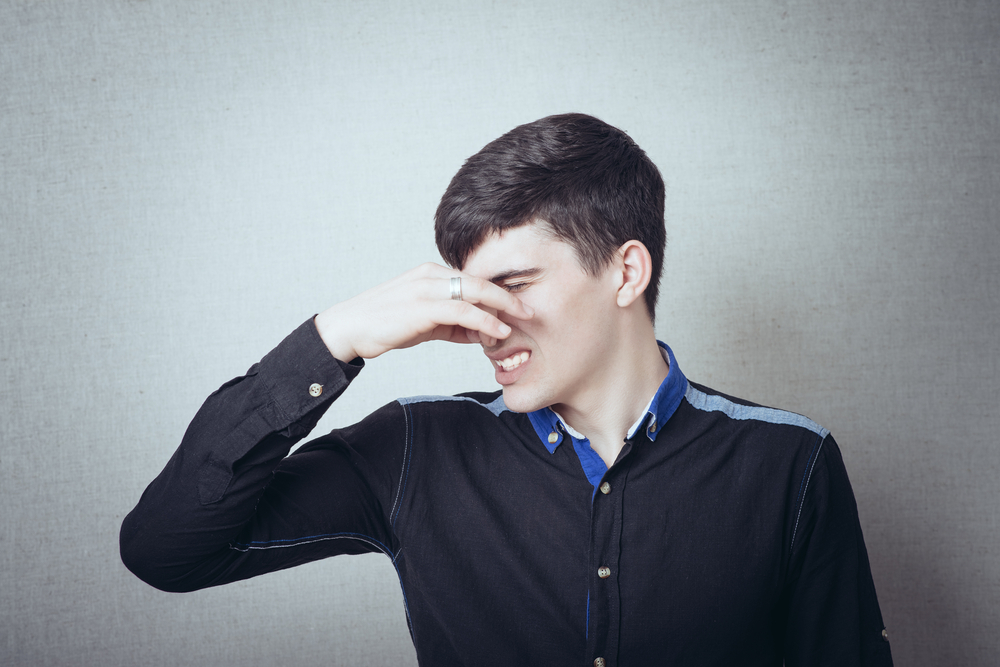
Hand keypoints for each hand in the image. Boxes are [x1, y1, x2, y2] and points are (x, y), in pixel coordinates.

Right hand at [314, 262, 533, 361]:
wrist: (349, 329)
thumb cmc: (385, 325)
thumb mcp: (425, 323)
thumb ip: (453, 325)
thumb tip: (481, 333)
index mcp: (432, 274)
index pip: (474, 280)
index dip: (499, 293)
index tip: (520, 306)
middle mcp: (432, 275)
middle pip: (481, 280)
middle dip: (510, 294)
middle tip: (532, 308)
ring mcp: (426, 288)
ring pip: (476, 291)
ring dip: (503, 305)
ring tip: (524, 319)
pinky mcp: (422, 306)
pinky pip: (463, 310)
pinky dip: (485, 320)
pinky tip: (499, 332)